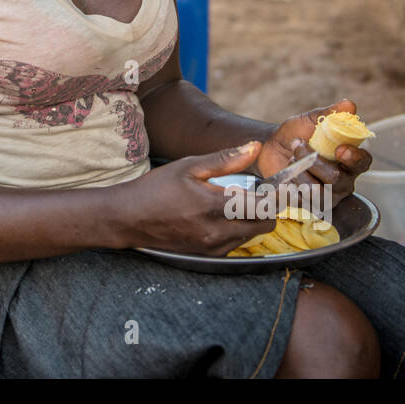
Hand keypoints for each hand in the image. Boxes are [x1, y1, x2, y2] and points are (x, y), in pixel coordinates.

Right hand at [114, 142, 273, 254]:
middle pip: (265, 225)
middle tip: (253, 191)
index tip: (276, 185)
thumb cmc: (156, 189)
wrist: (128, 218)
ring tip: (230, 201)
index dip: (276, 196)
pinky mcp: (207, 255)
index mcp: (214, 208)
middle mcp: (217, 233)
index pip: (265, 208)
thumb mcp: (189, 167)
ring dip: (250, 219)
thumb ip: (226, 159)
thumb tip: (255, 148)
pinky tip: (218, 214)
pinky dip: (236, 228)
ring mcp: (213, 248)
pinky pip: (235, 243)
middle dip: (265, 208)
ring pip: (251, 235)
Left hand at [253, 99, 372, 201]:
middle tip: (297, 144)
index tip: (340, 149)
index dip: (354, 158)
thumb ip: (329, 114)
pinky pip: (298, 198)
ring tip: (290, 157)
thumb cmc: (296, 134)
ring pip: (316, 191)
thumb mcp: (310, 120)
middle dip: (313, 160)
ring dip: (298, 170)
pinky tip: (284, 172)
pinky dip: (287, 182)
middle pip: (336, 179)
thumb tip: (349, 104)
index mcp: (349, 160)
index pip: (362, 163)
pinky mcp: (307, 205)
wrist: (271, 148)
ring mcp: (325, 196)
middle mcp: (342, 182)